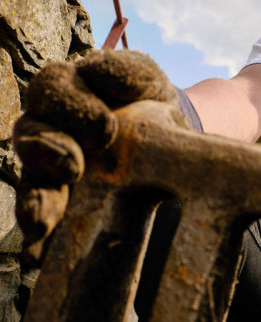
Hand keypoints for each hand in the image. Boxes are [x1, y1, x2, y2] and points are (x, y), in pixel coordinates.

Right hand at [14, 49, 178, 262]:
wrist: (169, 134)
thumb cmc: (149, 99)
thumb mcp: (146, 79)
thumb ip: (126, 70)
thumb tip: (96, 71)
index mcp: (66, 89)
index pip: (52, 89)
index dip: (72, 106)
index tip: (106, 128)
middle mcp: (50, 126)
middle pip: (31, 136)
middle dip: (47, 153)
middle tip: (73, 169)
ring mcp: (52, 166)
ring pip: (31, 179)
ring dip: (35, 200)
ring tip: (41, 224)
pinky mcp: (64, 198)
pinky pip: (46, 213)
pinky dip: (43, 230)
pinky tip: (40, 252)